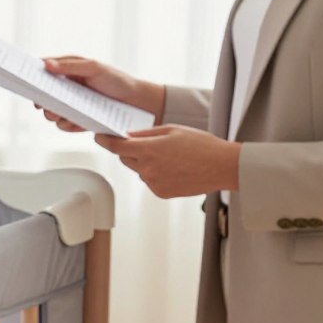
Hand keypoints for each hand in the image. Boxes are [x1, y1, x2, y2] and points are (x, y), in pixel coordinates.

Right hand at [34, 56, 165, 132]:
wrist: (136, 103)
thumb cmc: (117, 80)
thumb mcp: (94, 68)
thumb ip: (70, 66)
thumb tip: (46, 65)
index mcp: (66, 70)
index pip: (42, 70)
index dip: (30, 74)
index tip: (24, 79)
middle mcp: (65, 88)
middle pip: (41, 95)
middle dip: (41, 100)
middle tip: (43, 103)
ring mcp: (70, 105)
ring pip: (49, 113)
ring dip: (54, 114)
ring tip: (64, 113)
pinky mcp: (76, 121)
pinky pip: (63, 126)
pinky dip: (69, 125)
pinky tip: (80, 122)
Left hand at [95, 125, 240, 198]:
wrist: (223, 166)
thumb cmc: (201, 144)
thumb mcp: (172, 130)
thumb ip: (146, 134)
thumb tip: (127, 135)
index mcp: (149, 150)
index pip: (116, 146)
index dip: (105, 140)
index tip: (99, 136)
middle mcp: (147, 169)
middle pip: (125, 158)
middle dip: (130, 150)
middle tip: (148, 144)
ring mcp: (153, 183)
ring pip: (138, 170)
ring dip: (145, 163)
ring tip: (171, 157)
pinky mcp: (161, 193)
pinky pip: (150, 181)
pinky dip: (155, 174)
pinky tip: (174, 169)